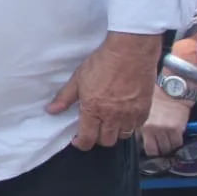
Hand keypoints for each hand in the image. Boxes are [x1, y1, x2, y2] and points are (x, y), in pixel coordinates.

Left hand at [46, 33, 160, 149]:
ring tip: (108, 122)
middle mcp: (113, 116)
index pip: (88, 139)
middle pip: (106, 141)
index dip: (81, 143)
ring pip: (122, 136)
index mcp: (94, 109)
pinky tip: (123, 116)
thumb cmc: (102, 63)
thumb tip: (51, 110)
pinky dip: (129, 126)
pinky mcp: (145, 109)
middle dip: (97, 138)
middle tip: (93, 128)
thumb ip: (65, 98)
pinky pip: (137, 127)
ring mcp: (131, 114)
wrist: (130, 52)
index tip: (78, 140)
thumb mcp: (78, 79)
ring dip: (114, 133)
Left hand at [142, 86, 194, 157]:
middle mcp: (151, 129)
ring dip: (167, 149)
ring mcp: (165, 130)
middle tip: (157, 149)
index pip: (139, 144)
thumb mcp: (140, 110)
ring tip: (166, 145)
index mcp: (141, 124)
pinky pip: (177, 143)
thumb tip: (137, 135)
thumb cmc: (157, 97)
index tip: (147, 148)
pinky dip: (176, 144)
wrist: (172, 90)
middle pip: (154, 151)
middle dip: (156, 152)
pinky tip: (174, 140)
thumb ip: (138, 123)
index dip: (144, 148)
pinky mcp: (177, 129)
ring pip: (166, 149)